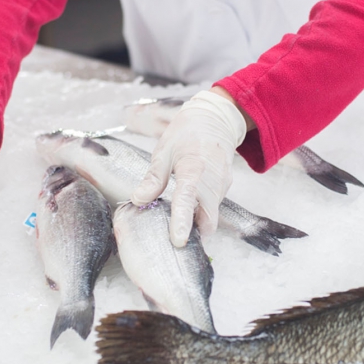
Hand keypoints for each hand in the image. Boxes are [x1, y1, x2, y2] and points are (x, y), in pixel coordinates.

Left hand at [131, 89, 246, 246]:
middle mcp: (213, 180)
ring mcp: (222, 185)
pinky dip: (201, 214)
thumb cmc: (188, 132)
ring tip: (177, 229)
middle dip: (194, 235)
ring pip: (212, 215)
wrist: (216, 119)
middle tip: (174, 245)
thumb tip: (138, 200)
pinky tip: (188, 213)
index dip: (183, 222)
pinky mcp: (225, 187)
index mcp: (194, 167)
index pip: (188, 199)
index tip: (178, 241)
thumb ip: (153, 178)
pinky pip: (214, 207)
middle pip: (208, 218)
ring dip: (197, 225)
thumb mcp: (165, 150)